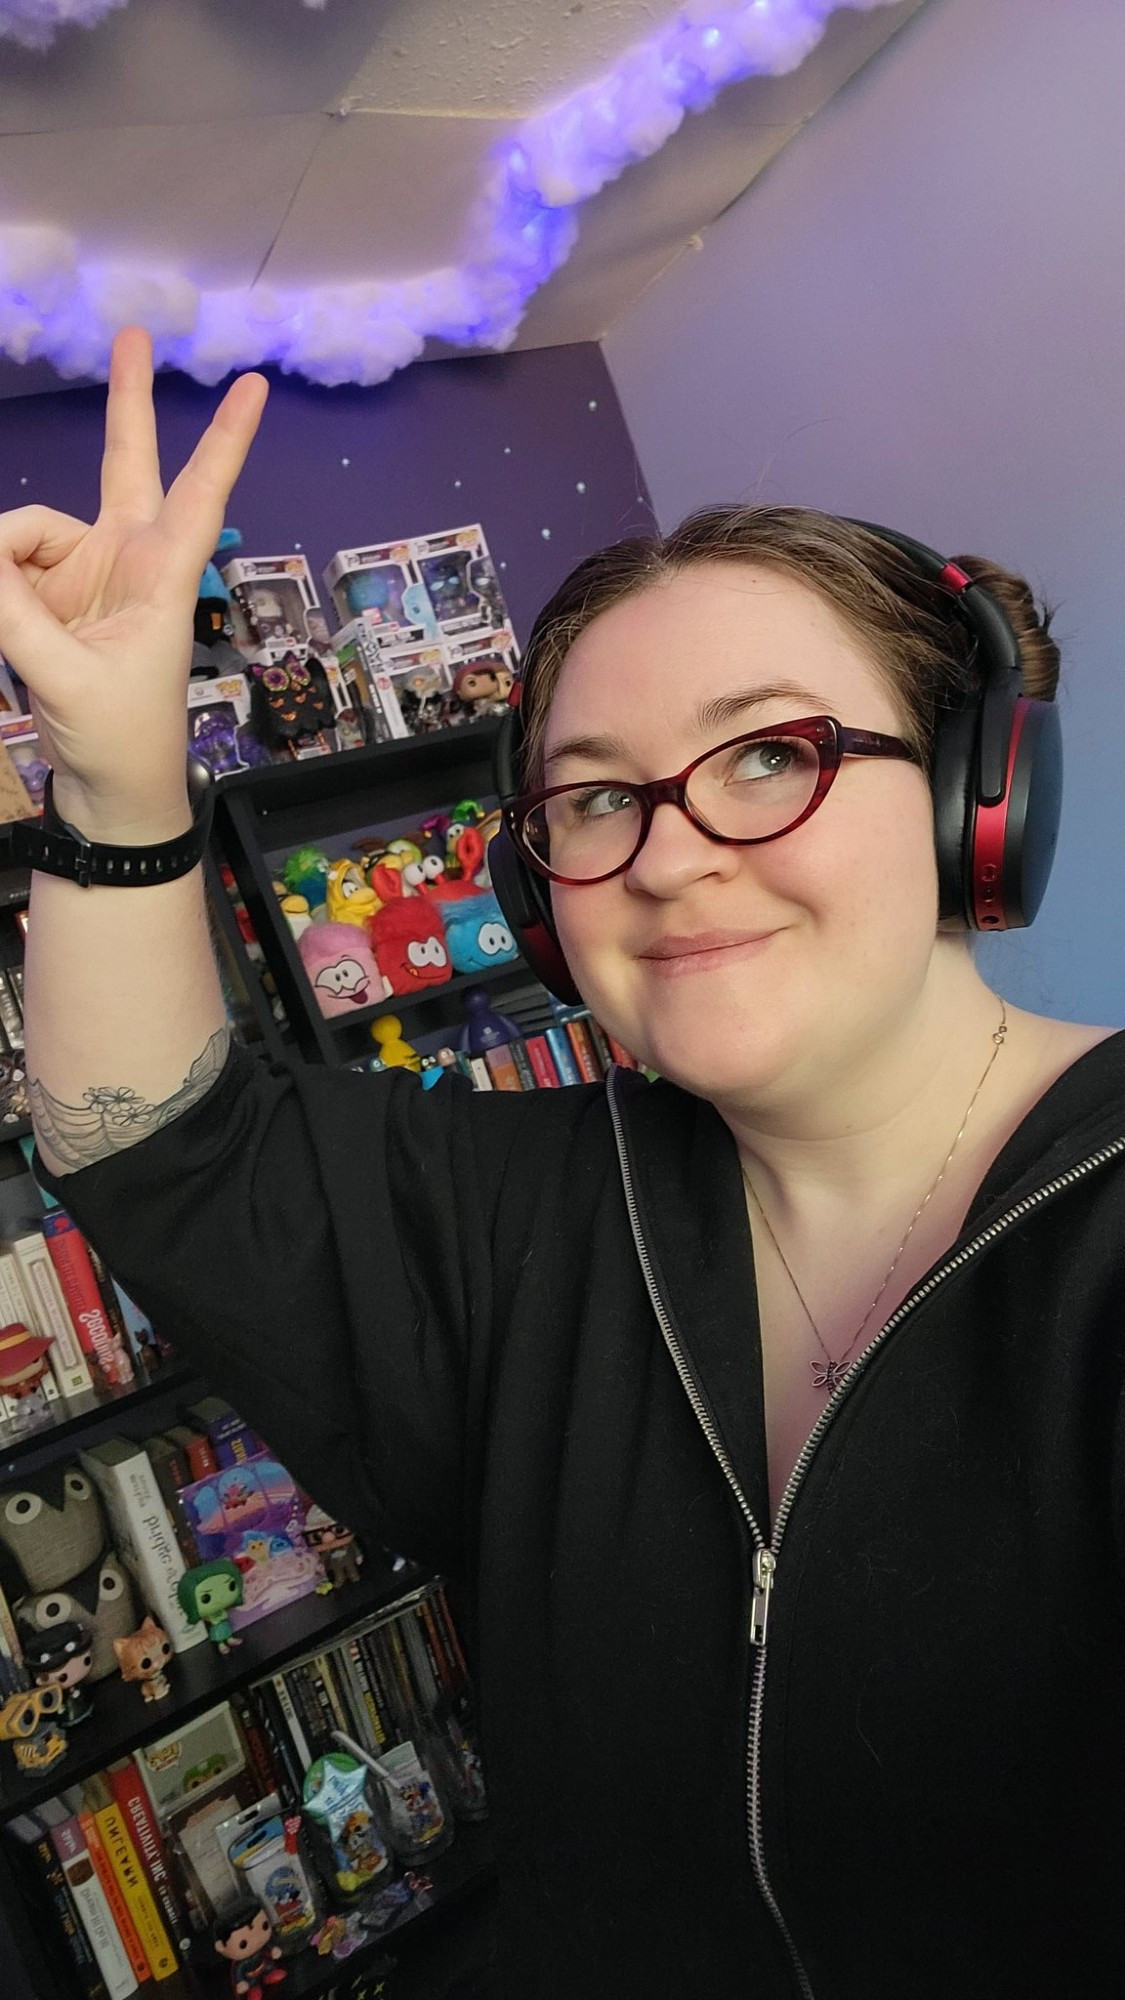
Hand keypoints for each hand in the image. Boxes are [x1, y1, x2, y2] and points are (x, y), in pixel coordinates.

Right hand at [0, 328, 267, 838]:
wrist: (109, 794)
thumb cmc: (119, 740)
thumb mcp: (65, 676)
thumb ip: (11, 610)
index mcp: (162, 575)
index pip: (199, 494)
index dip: (224, 439)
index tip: (255, 386)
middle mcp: (128, 560)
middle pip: (126, 463)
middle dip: (126, 401)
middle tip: (133, 331)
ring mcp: (85, 574)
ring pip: (22, 529)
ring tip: (10, 630)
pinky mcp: (47, 596)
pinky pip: (2, 562)